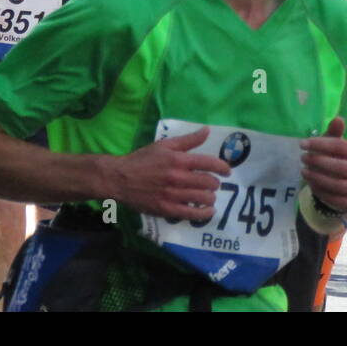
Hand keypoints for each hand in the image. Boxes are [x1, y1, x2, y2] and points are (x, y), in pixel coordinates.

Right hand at [110, 127, 230, 220]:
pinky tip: (208, 211)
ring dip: (211, 197)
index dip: (222, 167)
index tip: (227, 171)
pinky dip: (204, 214)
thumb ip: (188, 140)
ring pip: (203, 198)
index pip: (209, 163)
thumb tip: (207, 130)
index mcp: (178, 159)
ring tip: (209, 196)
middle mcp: (178, 177)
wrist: (119, 178)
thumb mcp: (164, 145)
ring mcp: (172, 195)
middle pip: (209, 182)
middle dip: (215, 183)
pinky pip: (191, 214)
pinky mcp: (166, 209)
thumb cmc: (142, 160)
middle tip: (213, 184)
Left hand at [301, 117, 346, 214]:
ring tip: (304, 171)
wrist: (341, 186)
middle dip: (319, 162)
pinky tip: (311, 184)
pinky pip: (336, 199)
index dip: (320, 144)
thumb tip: (339, 119)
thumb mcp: (332, 146)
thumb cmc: (334, 160)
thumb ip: (334, 133)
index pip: (340, 146)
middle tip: (303, 158)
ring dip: (318, 178)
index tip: (302, 144)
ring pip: (338, 185)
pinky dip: (321, 192)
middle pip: (340, 167)